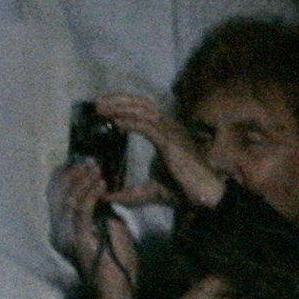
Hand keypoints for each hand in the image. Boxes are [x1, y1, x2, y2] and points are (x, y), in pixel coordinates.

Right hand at [54, 160, 138, 298]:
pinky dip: (90, 195)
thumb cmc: (117, 264)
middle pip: (57, 197)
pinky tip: (101, 184)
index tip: (79, 163)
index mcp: (66, 231)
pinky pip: (81, 212)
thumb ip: (101, 213)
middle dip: (71, 176)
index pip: (58, 198)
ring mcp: (68, 237)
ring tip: (95, 169)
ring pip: (68, 201)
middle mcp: (61, 233)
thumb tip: (104, 195)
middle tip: (88, 162)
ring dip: (82, 182)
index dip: (65, 178)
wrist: (117, 290)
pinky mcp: (79, 240)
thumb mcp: (110, 231)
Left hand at [97, 91, 222, 213]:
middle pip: (142, 103)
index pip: (143, 110)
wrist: (202, 197)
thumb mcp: (148, 191)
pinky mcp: (170, 142)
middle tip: (96, 103)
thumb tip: (107, 198)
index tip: (102, 107)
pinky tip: (115, 123)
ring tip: (101, 109)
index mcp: (165, 132)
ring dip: (120, 108)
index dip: (123, 105)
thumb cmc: (180, 191)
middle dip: (118, 100)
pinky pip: (148, 126)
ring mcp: (171, 132)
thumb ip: (129, 194)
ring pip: (143, 111)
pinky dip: (130, 122)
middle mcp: (169, 127)